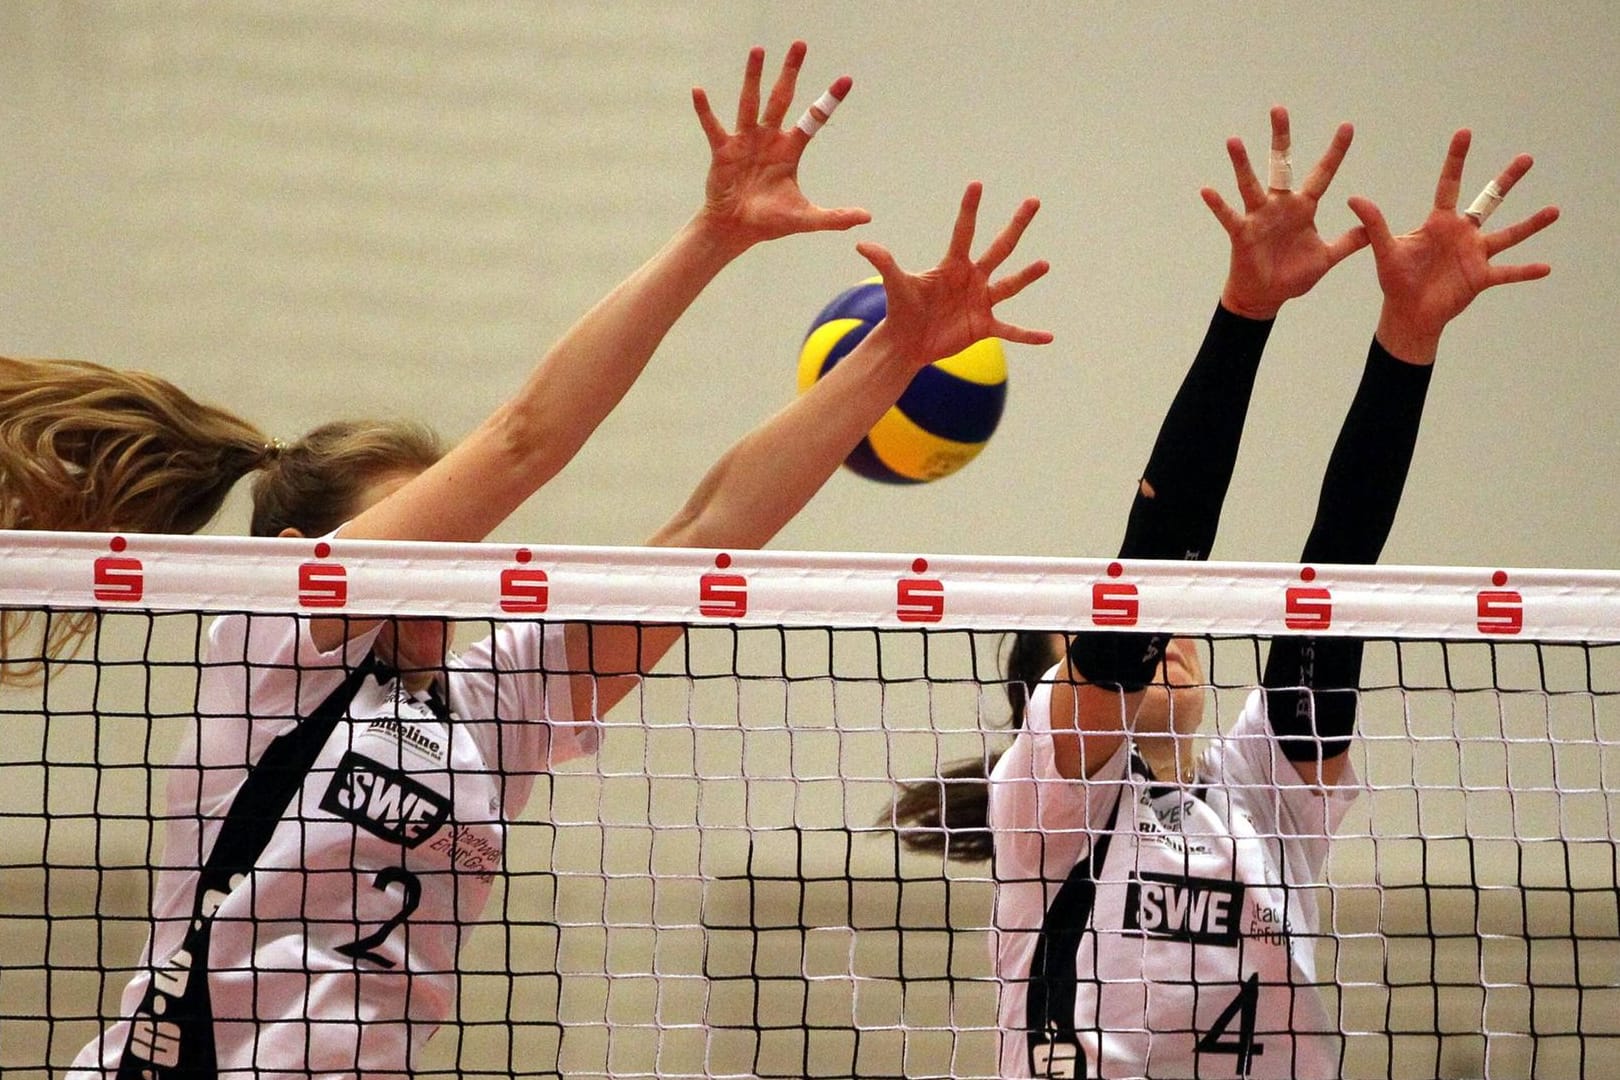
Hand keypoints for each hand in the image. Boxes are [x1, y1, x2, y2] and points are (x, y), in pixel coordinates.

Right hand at [691, 41, 870, 252]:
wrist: (736, 229)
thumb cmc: (769, 222)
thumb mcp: (805, 218)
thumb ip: (835, 217)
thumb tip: (867, 217)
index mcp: (790, 149)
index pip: (813, 118)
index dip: (829, 100)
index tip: (846, 79)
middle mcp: (769, 138)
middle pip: (782, 98)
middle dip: (791, 72)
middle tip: (800, 44)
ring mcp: (745, 140)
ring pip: (751, 102)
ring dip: (754, 77)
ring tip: (759, 50)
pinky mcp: (723, 150)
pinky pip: (714, 126)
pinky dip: (705, 110)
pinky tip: (699, 91)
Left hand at [855, 182, 1051, 370]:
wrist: (907, 341)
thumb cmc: (902, 308)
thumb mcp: (895, 285)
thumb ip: (885, 264)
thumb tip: (862, 245)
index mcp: (952, 264)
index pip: (963, 231)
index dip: (969, 208)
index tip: (977, 183)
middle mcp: (972, 278)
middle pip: (999, 247)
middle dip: (1016, 225)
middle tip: (1033, 200)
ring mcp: (981, 301)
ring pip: (1009, 285)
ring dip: (1027, 275)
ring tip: (1044, 264)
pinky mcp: (984, 326)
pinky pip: (1011, 330)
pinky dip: (1029, 334)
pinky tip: (1048, 337)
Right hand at [1203, 106, 1367, 319]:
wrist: (1266, 296)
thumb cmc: (1292, 276)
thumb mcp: (1326, 258)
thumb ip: (1348, 242)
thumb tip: (1372, 229)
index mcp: (1303, 207)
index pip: (1323, 174)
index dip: (1335, 152)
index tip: (1347, 126)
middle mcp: (1280, 205)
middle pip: (1281, 165)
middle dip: (1281, 138)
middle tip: (1278, 109)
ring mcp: (1259, 217)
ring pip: (1250, 184)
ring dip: (1242, 164)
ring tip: (1234, 141)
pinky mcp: (1242, 233)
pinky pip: (1229, 216)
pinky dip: (1218, 204)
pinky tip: (1208, 191)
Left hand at [1349, 129, 1559, 363]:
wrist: (1406, 313)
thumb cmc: (1395, 280)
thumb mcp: (1385, 250)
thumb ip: (1374, 225)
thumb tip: (1354, 198)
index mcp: (1439, 222)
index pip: (1449, 183)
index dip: (1456, 159)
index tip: (1464, 132)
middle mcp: (1461, 233)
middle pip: (1489, 201)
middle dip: (1507, 180)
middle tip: (1527, 158)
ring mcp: (1474, 254)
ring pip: (1508, 234)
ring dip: (1531, 224)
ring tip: (1554, 210)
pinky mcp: (1481, 277)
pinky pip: (1508, 273)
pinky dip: (1526, 271)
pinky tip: (1547, 268)